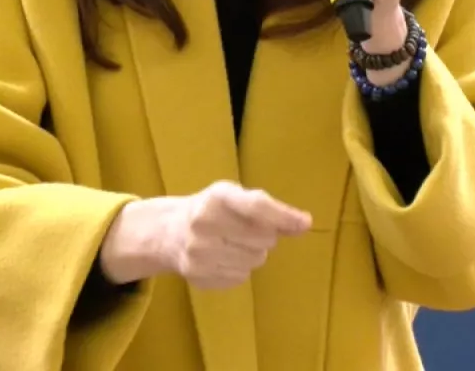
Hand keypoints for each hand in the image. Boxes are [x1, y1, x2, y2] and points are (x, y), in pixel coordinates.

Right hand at [101, 182, 311, 289]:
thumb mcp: (236, 198)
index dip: (283, 216)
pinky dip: (239, 269)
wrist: (169, 232)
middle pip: (263, 238)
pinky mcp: (198, 276)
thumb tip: (304, 224)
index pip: (256, 206)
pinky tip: (222, 257)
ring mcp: (199, 253)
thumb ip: (270, 209)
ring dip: (252, 254)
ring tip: (233, 244)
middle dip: (264, 236)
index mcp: (216, 197)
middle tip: (247, 230)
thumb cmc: (212, 210)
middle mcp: (204, 224)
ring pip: (254, 261)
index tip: (305, 223)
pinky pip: (240, 277)